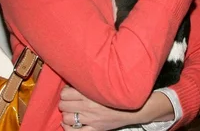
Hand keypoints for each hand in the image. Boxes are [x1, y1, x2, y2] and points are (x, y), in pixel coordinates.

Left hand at [59, 86, 174, 129]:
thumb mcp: (106, 82)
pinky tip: (69, 123)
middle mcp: (89, 107)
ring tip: (71, 111)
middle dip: (65, 102)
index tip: (70, 91)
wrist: (135, 107)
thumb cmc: (120, 93)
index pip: (65, 93)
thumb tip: (78, 74)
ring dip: (67, 114)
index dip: (66, 91)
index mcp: (91, 93)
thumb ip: (92, 79)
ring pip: (66, 118)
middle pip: (63, 105)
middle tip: (70, 100)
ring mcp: (91, 120)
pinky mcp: (95, 129)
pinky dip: (68, 128)